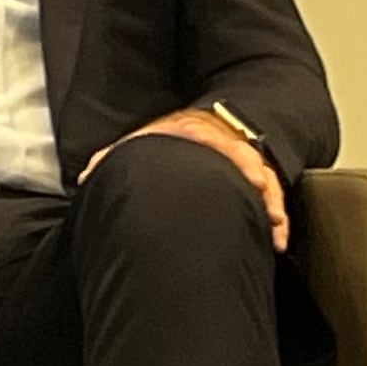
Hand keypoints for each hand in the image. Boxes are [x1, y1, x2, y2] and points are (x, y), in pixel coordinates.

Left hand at [106, 107, 287, 249]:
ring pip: (266, 182)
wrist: (203, 125)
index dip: (217, 153)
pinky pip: (274, 198)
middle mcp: (225, 146)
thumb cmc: (171, 139)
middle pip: (245, 159)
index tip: (223, 171)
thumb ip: (115, 157)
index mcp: (194, 133)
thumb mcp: (144, 141)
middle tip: (261, 200)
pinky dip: (277, 218)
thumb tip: (89, 176)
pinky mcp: (259, 179)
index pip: (207, 139)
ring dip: (271, 205)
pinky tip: (276, 240)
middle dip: (254, 177)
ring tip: (274, 229)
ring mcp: (245, 163)